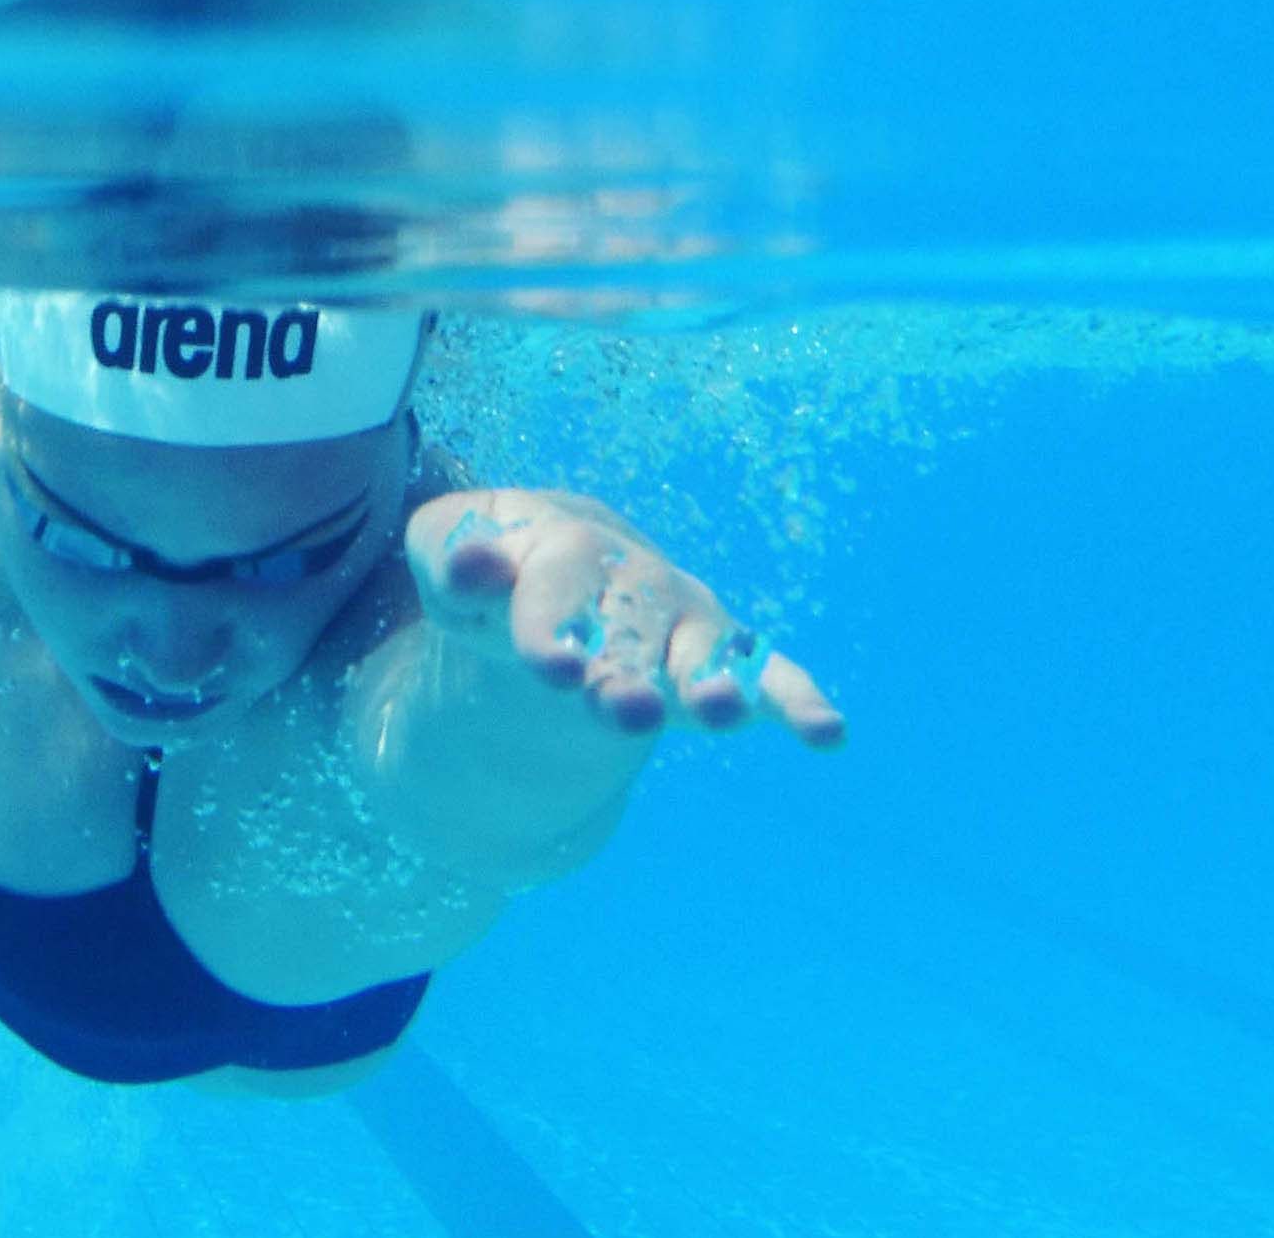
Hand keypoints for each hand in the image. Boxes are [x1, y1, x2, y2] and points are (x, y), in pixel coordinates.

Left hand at [405, 488, 842, 745]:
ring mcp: (683, 617)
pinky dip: (796, 700)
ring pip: (701, 648)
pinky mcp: (722, 657)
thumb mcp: (446, 553)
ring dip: (711, 678)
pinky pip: (769, 675)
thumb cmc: (493, 571)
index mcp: (561, 541)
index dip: (553, 620)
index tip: (548, 663)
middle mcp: (633, 576)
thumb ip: (449, 551)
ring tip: (717, 711)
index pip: (558, 575)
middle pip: (634, 620)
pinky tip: (827, 733)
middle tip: (623, 708)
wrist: (554, 574)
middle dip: (629, 665)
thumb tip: (471, 560)